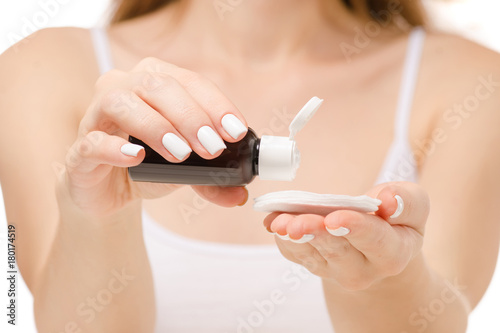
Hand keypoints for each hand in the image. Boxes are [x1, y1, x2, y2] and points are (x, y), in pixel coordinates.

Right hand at [59, 57, 248, 217]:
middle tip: (212, 147)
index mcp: (155, 83)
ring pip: (121, 102)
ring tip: (181, 153)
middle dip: (190, 116)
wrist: (108, 191)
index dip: (215, 105)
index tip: (234, 131)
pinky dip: (116, 147)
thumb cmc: (147, 167)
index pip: (190, 82)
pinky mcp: (80, 147)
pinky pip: (93, 140)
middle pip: (157, 85)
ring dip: (157, 126)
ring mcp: (96, 115)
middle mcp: (124, 87)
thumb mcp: (186, 170)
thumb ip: (212, 178)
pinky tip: (137, 157)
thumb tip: (239, 193)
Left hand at [263, 182, 429, 289]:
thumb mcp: (414, 206)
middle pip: (337, 252)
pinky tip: (275, 220)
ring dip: (293, 237)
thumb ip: (407, 202)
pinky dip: (282, 236)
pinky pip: (294, 253)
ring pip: (311, 255)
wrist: (379, 247)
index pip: (375, 241)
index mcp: (393, 253)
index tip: (335, 218)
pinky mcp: (312, 263)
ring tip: (280, 223)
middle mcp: (363, 269)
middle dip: (316, 234)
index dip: (355, 228)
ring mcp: (334, 270)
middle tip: (298, 223)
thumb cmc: (397, 221)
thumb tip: (389, 201)